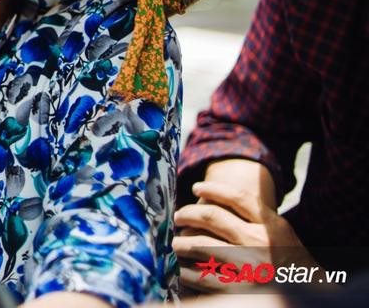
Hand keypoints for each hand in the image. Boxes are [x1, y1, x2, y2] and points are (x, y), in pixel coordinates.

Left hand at [174, 180, 316, 292]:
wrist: (310, 296)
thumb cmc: (291, 264)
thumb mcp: (282, 235)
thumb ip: (257, 219)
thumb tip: (214, 204)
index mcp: (273, 227)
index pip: (239, 197)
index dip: (214, 188)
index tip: (197, 186)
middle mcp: (261, 243)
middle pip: (212, 217)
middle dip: (188, 213)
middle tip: (177, 216)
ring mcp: (250, 266)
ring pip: (201, 244)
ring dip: (181, 242)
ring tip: (174, 242)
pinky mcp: (241, 289)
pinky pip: (203, 276)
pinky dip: (187, 271)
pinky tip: (181, 270)